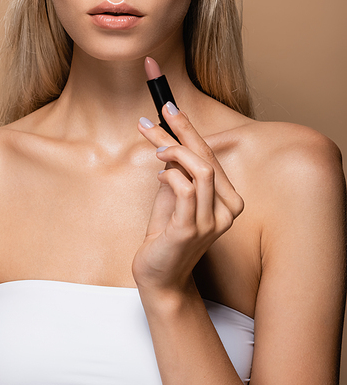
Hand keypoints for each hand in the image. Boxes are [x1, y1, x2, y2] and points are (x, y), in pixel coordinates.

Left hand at [132, 103, 243, 295]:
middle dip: (182, 130)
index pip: (211, 155)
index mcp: (227, 200)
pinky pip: (185, 190)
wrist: (159, 277)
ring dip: (175, 151)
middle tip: (160, 112)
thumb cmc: (165, 235)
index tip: (170, 107)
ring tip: (156, 148)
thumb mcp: (172, 195)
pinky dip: (170, 176)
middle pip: (207, 157)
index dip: (190, 129)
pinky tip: (159, 176)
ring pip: (200, 170)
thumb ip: (176, 171)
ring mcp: (212, 221)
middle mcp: (227, 210)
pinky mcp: (191, 229)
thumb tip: (167, 141)